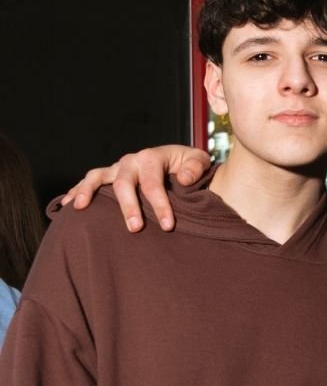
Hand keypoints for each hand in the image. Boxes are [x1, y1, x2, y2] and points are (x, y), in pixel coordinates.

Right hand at [61, 146, 210, 231]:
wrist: (178, 162)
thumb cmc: (188, 166)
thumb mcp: (198, 161)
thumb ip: (195, 168)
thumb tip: (183, 179)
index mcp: (152, 157)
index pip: (153, 183)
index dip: (160, 205)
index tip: (167, 226)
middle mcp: (131, 161)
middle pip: (124, 183)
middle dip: (128, 206)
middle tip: (135, 228)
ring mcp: (117, 168)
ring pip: (98, 177)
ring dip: (88, 192)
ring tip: (80, 208)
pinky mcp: (109, 176)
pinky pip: (89, 181)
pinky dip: (77, 190)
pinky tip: (67, 205)